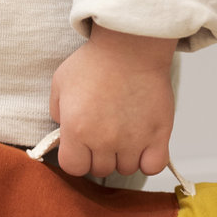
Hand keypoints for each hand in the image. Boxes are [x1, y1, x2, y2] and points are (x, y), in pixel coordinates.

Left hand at [50, 23, 176, 177]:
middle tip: (106, 132)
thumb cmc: (96, 61)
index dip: (77, 158)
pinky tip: (145, 147)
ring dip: (125, 156)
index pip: (74, 167)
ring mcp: (133, 140)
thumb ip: (58, 113)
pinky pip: (153, 166)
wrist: (131, 46)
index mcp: (76, 130)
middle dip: (101, 154)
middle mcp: (104, 140)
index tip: (82, 146)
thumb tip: (65, 133)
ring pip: (127, 168)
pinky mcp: (158, 135)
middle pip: (101, 169)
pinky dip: (149, 161)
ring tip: (126, 134)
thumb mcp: (61, 83)